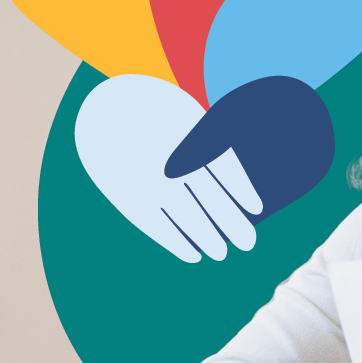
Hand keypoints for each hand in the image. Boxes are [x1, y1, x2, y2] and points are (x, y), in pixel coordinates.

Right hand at [75, 74, 332, 261]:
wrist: (104, 109)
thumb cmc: (157, 112)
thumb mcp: (186, 114)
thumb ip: (212, 141)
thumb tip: (245, 169)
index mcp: (186, 132)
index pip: (220, 164)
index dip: (240, 188)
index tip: (257, 209)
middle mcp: (167, 157)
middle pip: (208, 195)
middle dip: (230, 222)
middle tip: (249, 243)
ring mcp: (146, 178)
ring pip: (183, 214)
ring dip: (205, 236)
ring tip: (222, 253)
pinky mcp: (126, 195)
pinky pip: (154, 223)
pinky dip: (174, 240)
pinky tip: (191, 254)